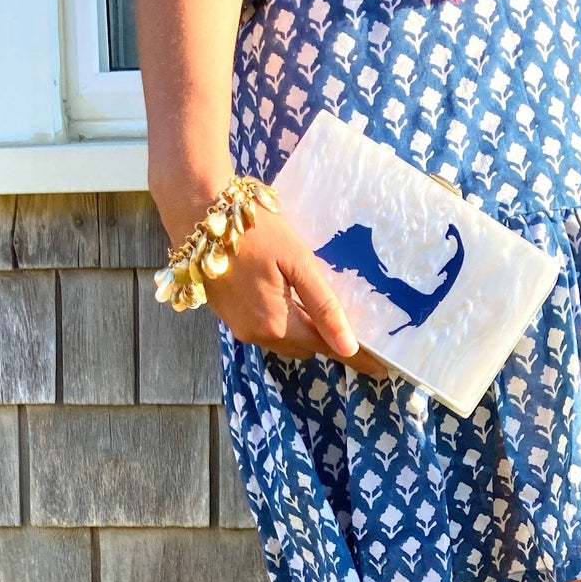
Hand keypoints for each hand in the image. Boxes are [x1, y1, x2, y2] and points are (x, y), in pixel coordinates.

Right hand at [157, 178, 386, 374]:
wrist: (198, 212)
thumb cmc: (255, 230)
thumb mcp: (297, 262)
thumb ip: (323, 306)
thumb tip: (348, 347)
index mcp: (275, 323)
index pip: (326, 348)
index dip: (356, 358)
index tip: (382, 369)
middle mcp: (255, 333)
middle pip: (304, 347)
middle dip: (326, 339)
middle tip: (354, 326)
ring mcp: (237, 326)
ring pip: (283, 339)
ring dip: (303, 329)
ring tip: (321, 309)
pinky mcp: (226, 315)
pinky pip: (264, 327)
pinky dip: (282, 319)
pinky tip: (288, 297)